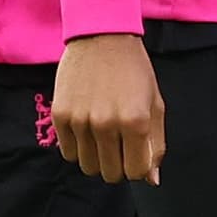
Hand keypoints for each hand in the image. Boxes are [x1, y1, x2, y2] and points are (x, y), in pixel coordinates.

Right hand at [52, 33, 164, 182]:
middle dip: (118, 165)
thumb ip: (155, 144)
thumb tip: (151, 180)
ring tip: (102, 136)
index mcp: (135, 121)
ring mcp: (80, 120)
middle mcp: (106, 123)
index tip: (135, 153)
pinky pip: (68, 153)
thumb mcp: (155, 104)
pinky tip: (86, 128)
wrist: (102, 36)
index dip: (137, 167)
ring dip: (97, 158)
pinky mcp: (60, 115)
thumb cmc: (134, 70)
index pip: (136, 172)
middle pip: (111, 174)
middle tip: (118, 145)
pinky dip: (78, 147)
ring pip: (87, 167)